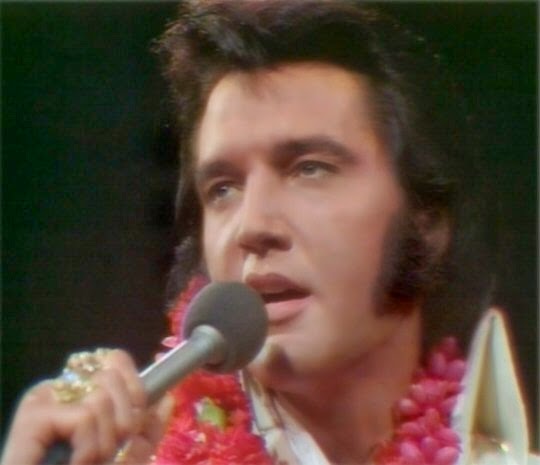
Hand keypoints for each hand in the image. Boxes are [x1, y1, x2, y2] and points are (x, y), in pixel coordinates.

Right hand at [1, 349, 172, 464]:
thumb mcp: (126, 458)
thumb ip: (147, 430)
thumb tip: (167, 398)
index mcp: (82, 391)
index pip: (117, 360)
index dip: (136, 390)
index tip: (133, 426)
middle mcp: (62, 387)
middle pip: (112, 376)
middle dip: (124, 423)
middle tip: (108, 453)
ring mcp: (44, 398)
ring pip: (101, 398)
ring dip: (105, 443)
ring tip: (89, 462)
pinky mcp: (32, 415)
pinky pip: (84, 417)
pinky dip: (88, 450)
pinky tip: (76, 464)